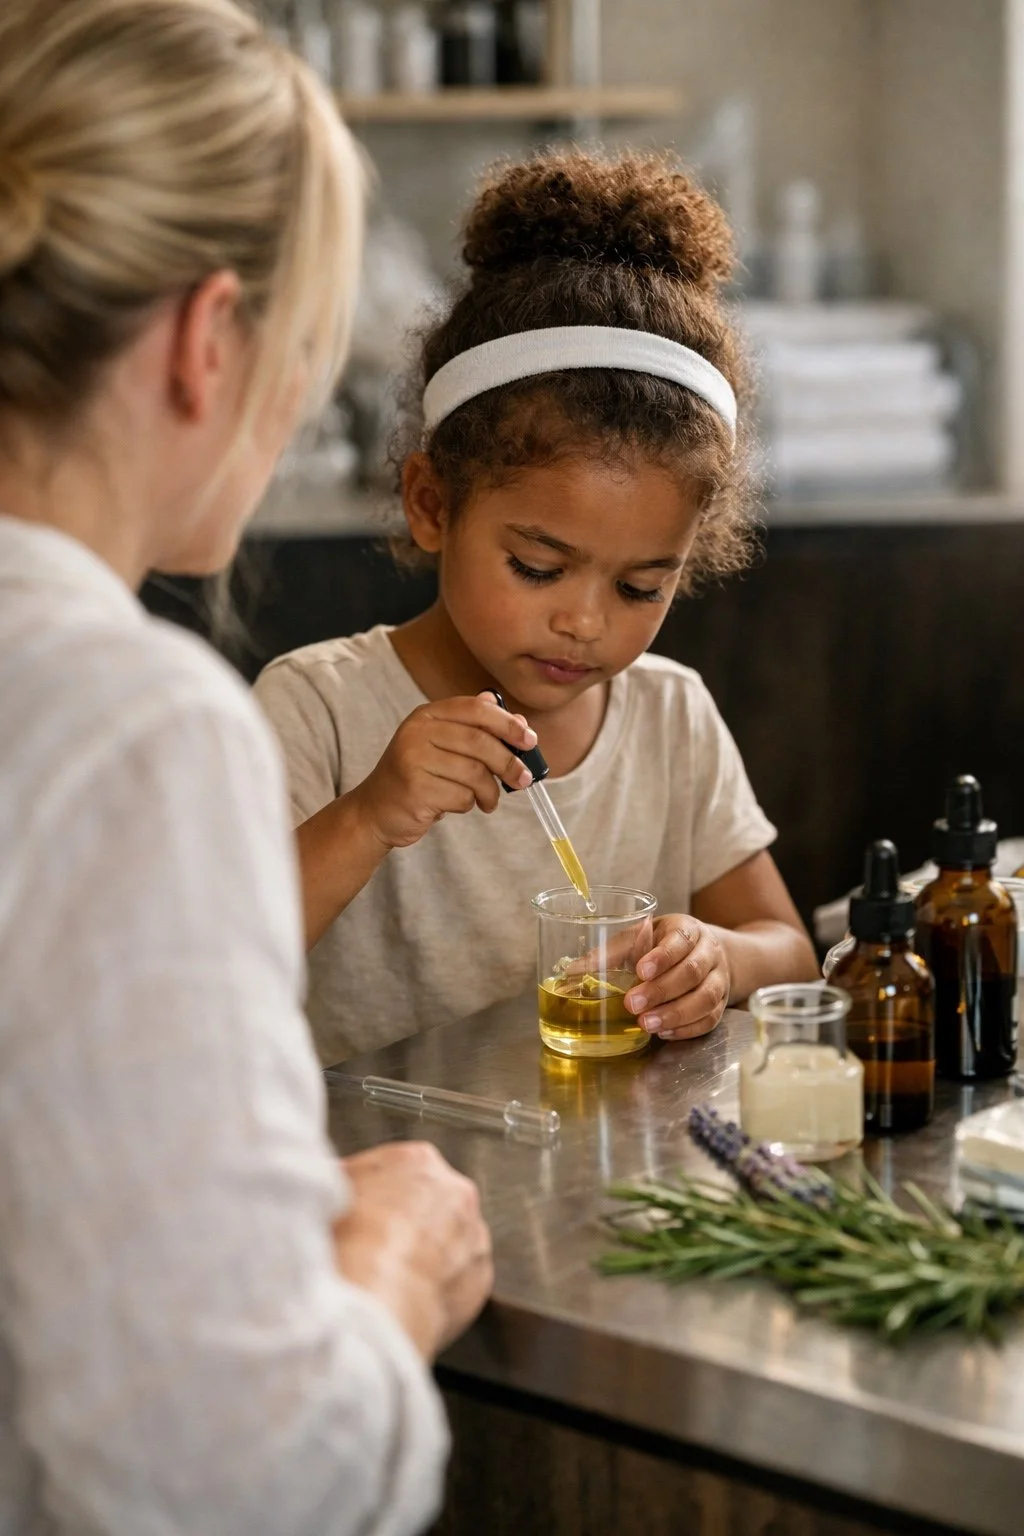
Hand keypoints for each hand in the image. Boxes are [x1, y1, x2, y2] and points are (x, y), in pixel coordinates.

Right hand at [334, 1142, 492, 1358]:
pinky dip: (442, 1286)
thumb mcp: (331, 1193)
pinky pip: (461, 1277)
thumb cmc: (351, 1242)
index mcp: (417, 1160)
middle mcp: (455, 1190)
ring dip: (431, 1253)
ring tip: (397, 1275)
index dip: (379, 1196)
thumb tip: (335, 1184)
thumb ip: (344, 1181)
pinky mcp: (481, 1275)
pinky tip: (414, 1294)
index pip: (399, 1171)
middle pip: (431, 1202)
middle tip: (382, 1246)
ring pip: (452, 1239)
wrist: (376, 1294)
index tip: (366, 1214)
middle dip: (411, 1221)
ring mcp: (474, 1233)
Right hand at [351, 694, 535, 850]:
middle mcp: (417, 732)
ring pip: (474, 773)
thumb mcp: (442, 746)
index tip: (530, 740)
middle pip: (480, 743)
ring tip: (488, 800)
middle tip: (523, 779)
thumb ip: (476, 730)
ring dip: (490, 792)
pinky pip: (461, 796)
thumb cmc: (418, 776)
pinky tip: (460, 804)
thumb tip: (518, 720)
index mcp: (427, 715)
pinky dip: (469, 804)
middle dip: (508, 763)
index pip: (475, 709)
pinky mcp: (414, 789)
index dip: (507, 723)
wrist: (377, 809)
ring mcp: (412, 760)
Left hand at [624, 914, 730, 1040]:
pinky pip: (710, 1019)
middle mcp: (709, 952)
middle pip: (692, 972)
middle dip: (661, 990)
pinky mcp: (721, 1003)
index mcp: (688, 929)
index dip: (662, 957)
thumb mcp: (643, 935)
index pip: (680, 940)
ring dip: (675, 1014)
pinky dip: (687, 1029)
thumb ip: (615, 950)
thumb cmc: (666, 943)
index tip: (641, 971)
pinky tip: (664, 1033)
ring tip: (647, 1024)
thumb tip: (576, 969)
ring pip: (705, 999)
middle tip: (632, 1004)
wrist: (707, 952)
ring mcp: (719, 979)